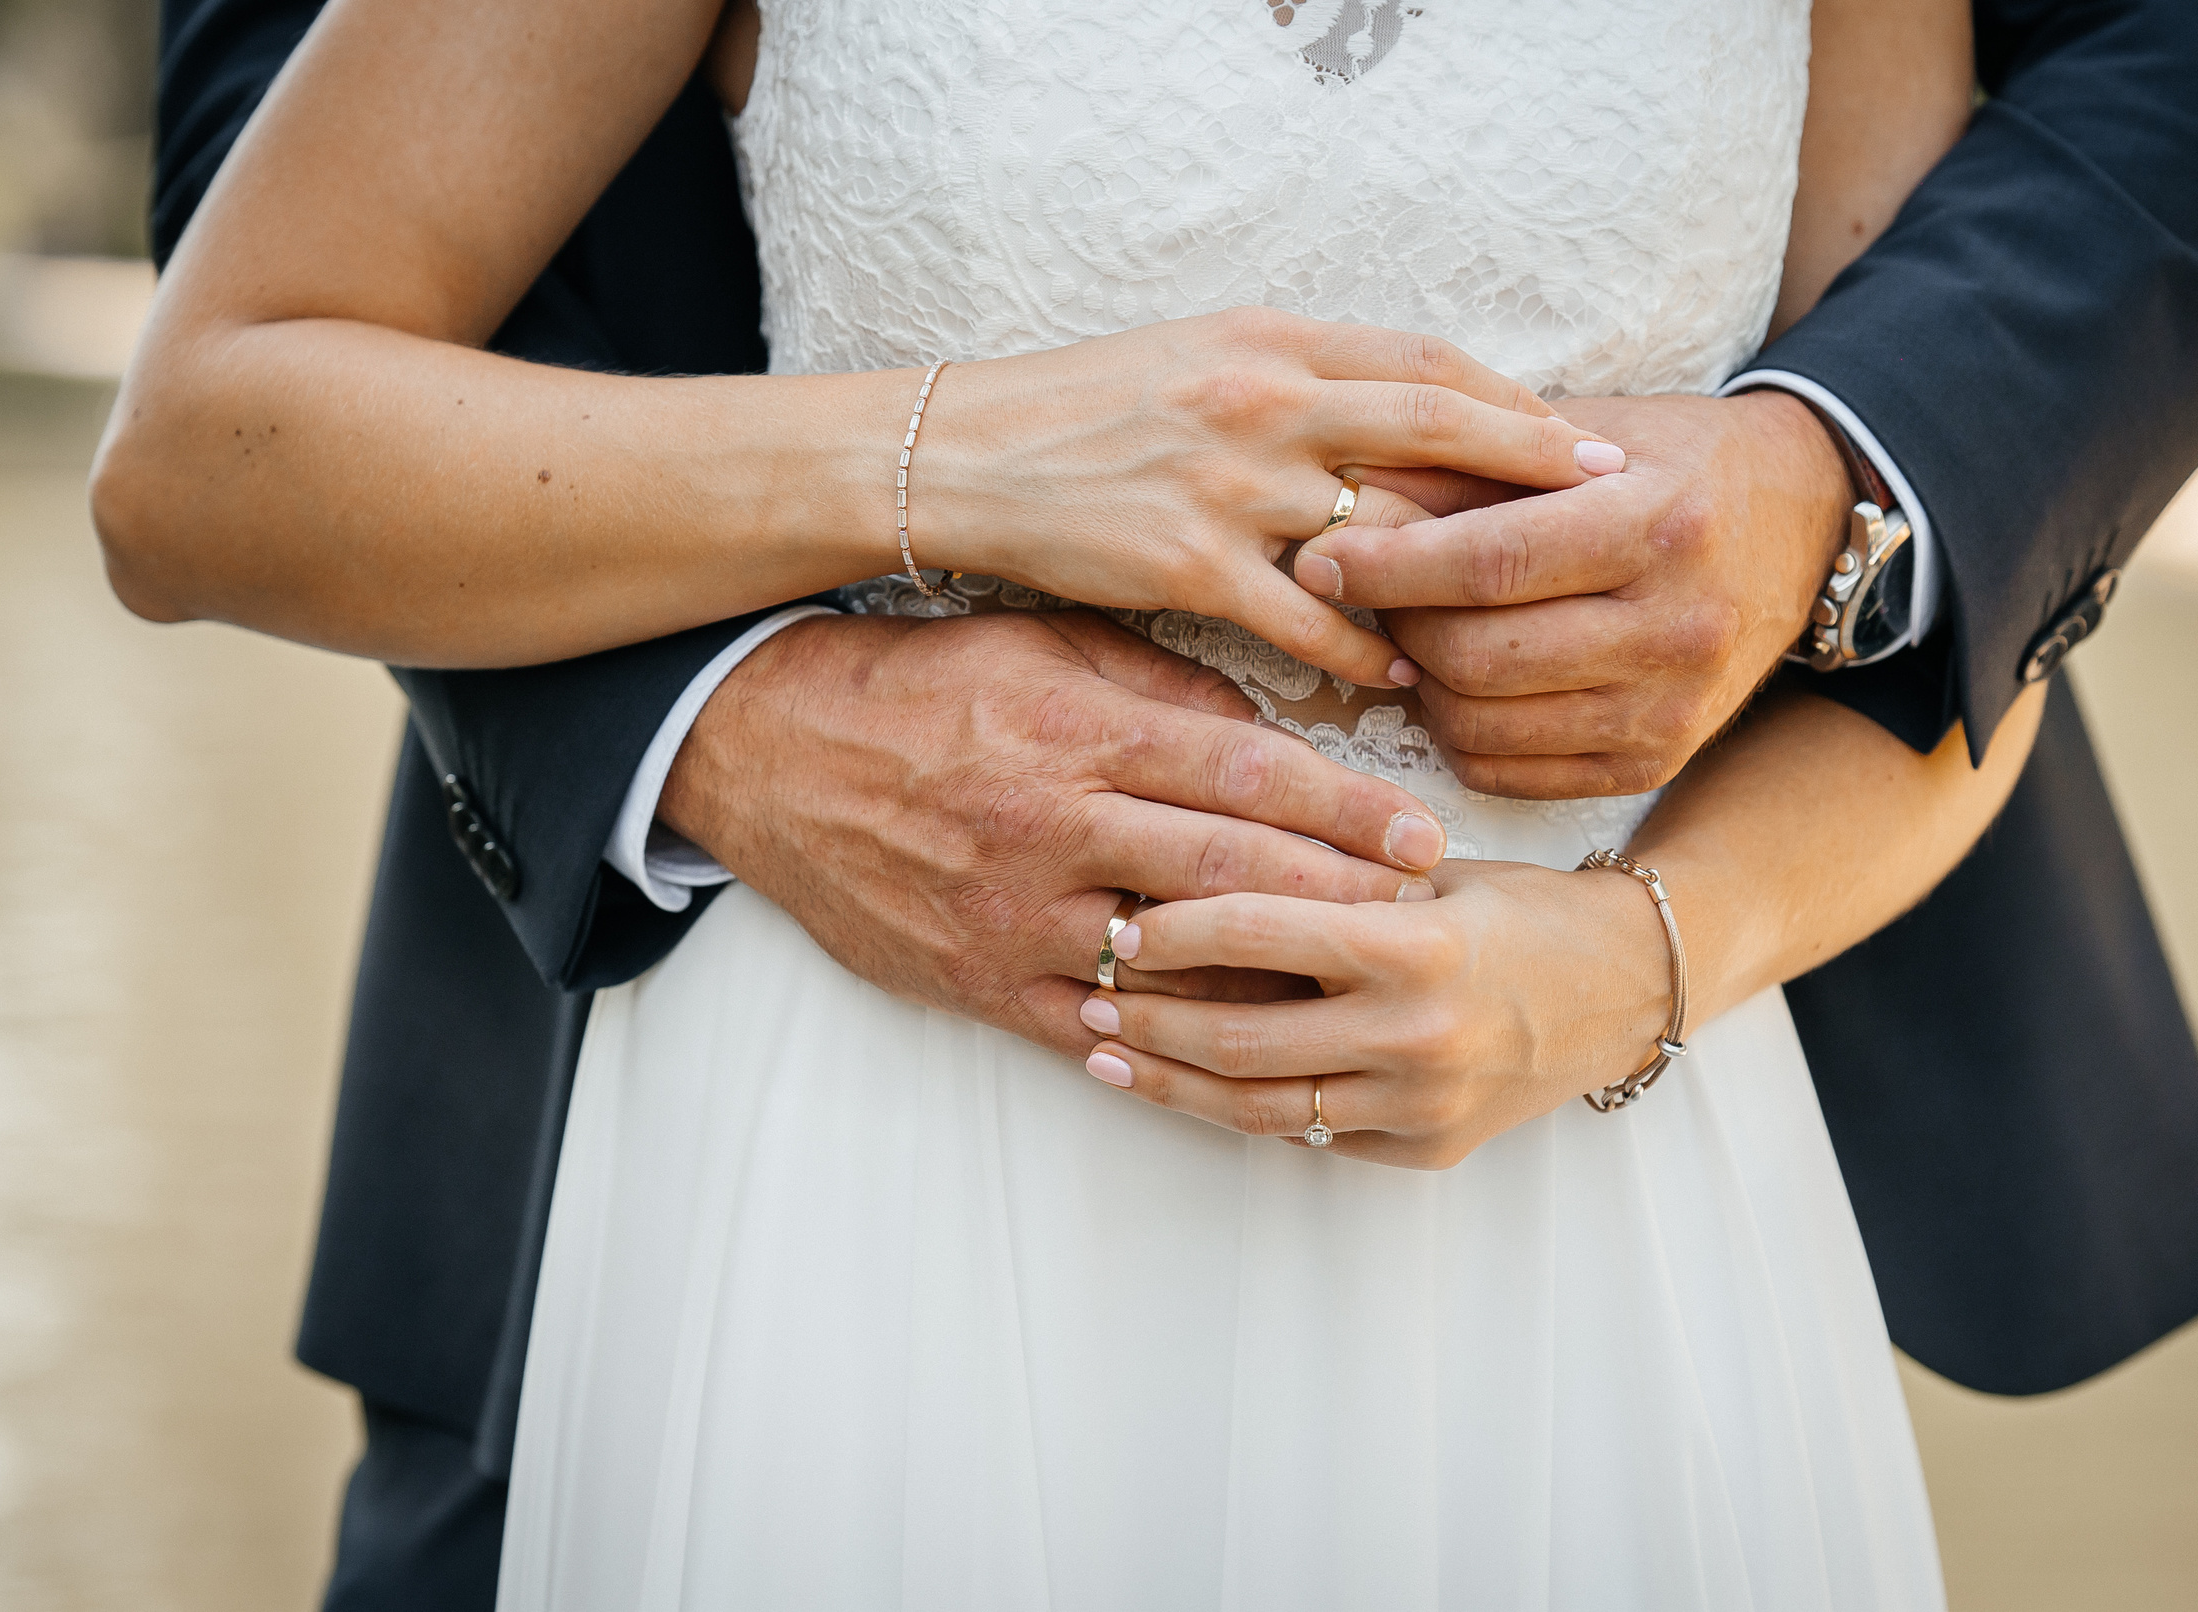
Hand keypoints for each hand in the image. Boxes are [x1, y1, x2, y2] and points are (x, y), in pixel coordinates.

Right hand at [658, 610, 1450, 1050]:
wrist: (768, 752)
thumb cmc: (917, 683)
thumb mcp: (1041, 645)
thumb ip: (1158, 683)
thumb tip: (1269, 722)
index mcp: (1079, 730)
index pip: (1243, 773)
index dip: (1345, 810)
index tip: (1421, 838)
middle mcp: (1055, 825)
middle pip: (1230, 872)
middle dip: (1341, 900)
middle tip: (1428, 922)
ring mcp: (1014, 913)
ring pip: (1171, 963)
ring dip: (1273, 982)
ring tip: (1357, 995)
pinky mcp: (976, 979)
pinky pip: (1089, 1024)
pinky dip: (1166, 1040)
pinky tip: (1238, 1051)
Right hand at [915, 309, 1625, 689]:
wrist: (964, 454)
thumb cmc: (1088, 406)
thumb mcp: (1201, 354)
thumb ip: (1301, 376)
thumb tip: (1405, 410)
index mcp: (1271, 340)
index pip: (1427, 360)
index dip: (1515, 399)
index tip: (1581, 437)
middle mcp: (1262, 400)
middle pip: (1436, 427)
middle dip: (1535, 465)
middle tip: (1614, 500)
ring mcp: (1227, 484)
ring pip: (1383, 529)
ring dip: (1458, 573)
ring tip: (1524, 609)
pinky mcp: (1186, 565)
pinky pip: (1305, 619)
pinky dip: (1362, 650)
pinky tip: (1402, 676)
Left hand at [1072, 859, 1672, 1168]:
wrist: (1630, 986)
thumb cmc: (1522, 909)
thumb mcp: (1434, 873)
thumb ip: (1335, 878)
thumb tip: (1204, 859)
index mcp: (1415, 947)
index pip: (1263, 930)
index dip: (1179, 928)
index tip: (1125, 921)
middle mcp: (1416, 1034)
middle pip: (1242, 1037)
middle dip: (1151, 1018)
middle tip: (1090, 994)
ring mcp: (1421, 1102)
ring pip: (1261, 1107)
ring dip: (1173, 1081)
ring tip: (1109, 1054)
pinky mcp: (1424, 1148)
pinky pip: (1313, 1134)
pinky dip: (1244, 1108)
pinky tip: (1190, 1084)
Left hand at [1286, 391, 1851, 795]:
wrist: (1797, 518)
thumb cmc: (1668, 461)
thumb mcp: (1583, 433)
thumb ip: (1469, 462)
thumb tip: (1344, 489)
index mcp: (1662, 525)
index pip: (1492, 561)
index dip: (1389, 565)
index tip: (1321, 555)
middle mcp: (1678, 627)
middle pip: (1480, 655)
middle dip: (1396, 626)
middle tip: (1359, 592)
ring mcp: (1673, 708)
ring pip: (1485, 725)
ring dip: (1418, 684)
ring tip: (1406, 631)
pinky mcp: (1656, 761)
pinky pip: (1512, 772)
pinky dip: (1458, 732)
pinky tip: (1454, 681)